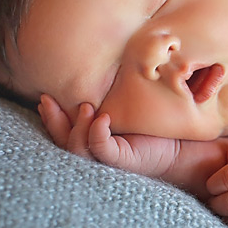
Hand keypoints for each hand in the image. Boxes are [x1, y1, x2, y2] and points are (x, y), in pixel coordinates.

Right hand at [37, 94, 179, 178]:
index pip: (63, 132)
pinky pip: (102, 150)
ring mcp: (109, 159)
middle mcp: (96, 153)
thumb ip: (110, 98)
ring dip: (77, 126)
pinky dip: (97, 135)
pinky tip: (102, 119)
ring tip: (86, 106)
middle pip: (63, 141)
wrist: (183, 144)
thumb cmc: (156, 124)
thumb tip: (97, 66)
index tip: (44, 97)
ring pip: (77, 148)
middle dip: (53, 121)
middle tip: (46, 99)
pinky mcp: (124, 161)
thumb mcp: (128, 106)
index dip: (50, 117)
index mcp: (93, 141)